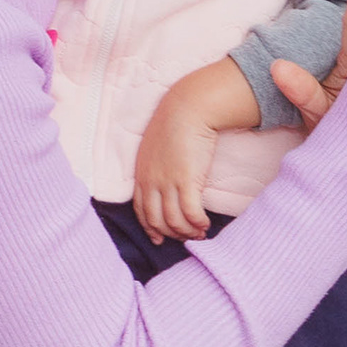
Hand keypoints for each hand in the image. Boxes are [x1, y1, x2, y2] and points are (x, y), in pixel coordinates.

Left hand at [131, 92, 222, 244]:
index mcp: (141, 173)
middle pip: (156, 221)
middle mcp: (151, 181)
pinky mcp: (186, 181)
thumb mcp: (154, 147)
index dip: (150, 228)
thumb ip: (155, 166)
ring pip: (174, 221)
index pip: (141, 210)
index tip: (159, 239)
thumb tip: (165, 182)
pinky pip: (191, 213)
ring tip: (199, 232)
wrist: (188, 108)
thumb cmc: (175, 123)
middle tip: (186, 237)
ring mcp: (167, 182)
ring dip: (187, 232)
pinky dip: (198, 224)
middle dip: (171, 234)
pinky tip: (205, 224)